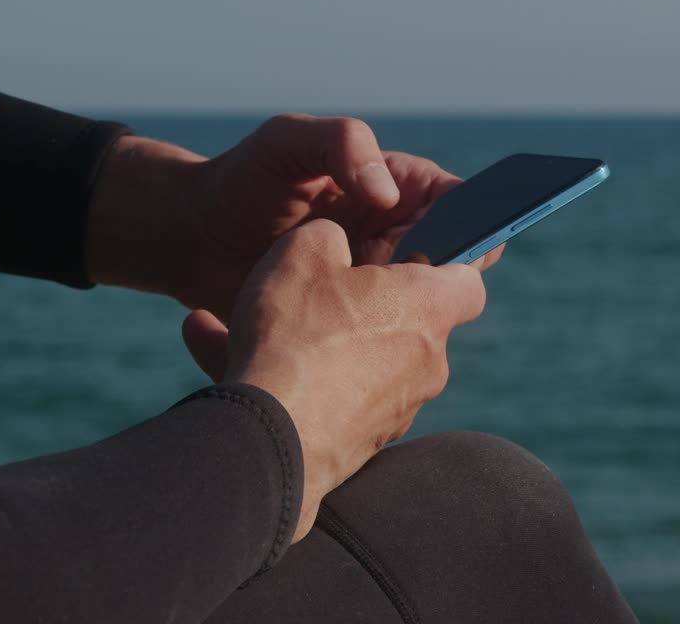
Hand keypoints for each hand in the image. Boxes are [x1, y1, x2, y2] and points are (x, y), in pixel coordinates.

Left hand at [85, 113, 501, 320]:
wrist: (186, 241)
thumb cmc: (237, 181)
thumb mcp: (285, 142)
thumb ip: (341, 143)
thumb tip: (388, 194)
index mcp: (388, 187)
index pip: (449, 201)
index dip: (468, 219)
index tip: (467, 238)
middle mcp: (388, 237)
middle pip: (444, 260)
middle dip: (441, 275)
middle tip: (414, 285)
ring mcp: (368, 285)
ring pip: (415, 306)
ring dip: (404, 313)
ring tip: (368, 311)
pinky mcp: (343, 326)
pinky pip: (375, 339)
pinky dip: (369, 340)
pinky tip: (337, 335)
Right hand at [180, 219, 486, 541]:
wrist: (273, 441)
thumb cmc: (298, 335)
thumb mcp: (302, 253)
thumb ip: (326, 234)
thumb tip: (332, 243)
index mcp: (427, 308)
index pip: (467, 278)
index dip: (442, 259)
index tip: (405, 252)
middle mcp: (425, 363)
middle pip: (402, 321)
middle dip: (357, 304)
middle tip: (310, 287)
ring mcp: (395, 410)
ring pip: (351, 361)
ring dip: (307, 341)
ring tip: (242, 323)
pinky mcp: (359, 445)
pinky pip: (322, 397)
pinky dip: (285, 378)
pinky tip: (212, 347)